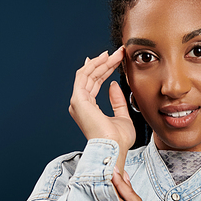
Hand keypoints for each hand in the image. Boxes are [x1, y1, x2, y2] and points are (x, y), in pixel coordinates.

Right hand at [69, 48, 135, 163]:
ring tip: (114, 53)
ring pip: (87, 74)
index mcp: (88, 110)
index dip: (105, 71)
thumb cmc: (118, 140)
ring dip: (101, 62)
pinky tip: (104, 58)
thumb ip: (117, 101)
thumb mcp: (122, 116)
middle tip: (118, 53)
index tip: (115, 60)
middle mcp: (80, 105)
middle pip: (92, 78)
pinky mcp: (79, 99)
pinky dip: (94, 65)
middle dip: (105, 63)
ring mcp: (78, 102)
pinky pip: (84, 76)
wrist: (114, 147)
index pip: (95, 85)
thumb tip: (114, 85)